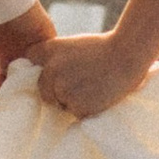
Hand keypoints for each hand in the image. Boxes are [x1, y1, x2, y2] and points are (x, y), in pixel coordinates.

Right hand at [0, 3, 55, 115]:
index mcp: (5, 45)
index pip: (4, 80)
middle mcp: (23, 44)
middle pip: (23, 82)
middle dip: (8, 101)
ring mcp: (36, 39)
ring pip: (35, 76)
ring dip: (23, 93)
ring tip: (5, 105)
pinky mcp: (45, 33)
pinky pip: (48, 62)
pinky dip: (39, 78)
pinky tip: (25, 93)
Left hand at [35, 31, 151, 119]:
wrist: (127, 55)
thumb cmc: (104, 48)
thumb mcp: (73, 44)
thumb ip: (55, 57)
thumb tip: (44, 74)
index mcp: (50, 51)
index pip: (31, 59)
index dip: (39, 68)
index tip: (49, 72)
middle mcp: (51, 71)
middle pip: (44, 91)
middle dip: (57, 92)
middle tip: (82, 83)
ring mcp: (63, 91)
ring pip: (60, 104)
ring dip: (72, 102)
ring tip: (93, 88)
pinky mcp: (77, 107)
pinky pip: (75, 114)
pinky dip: (85, 109)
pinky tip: (98, 96)